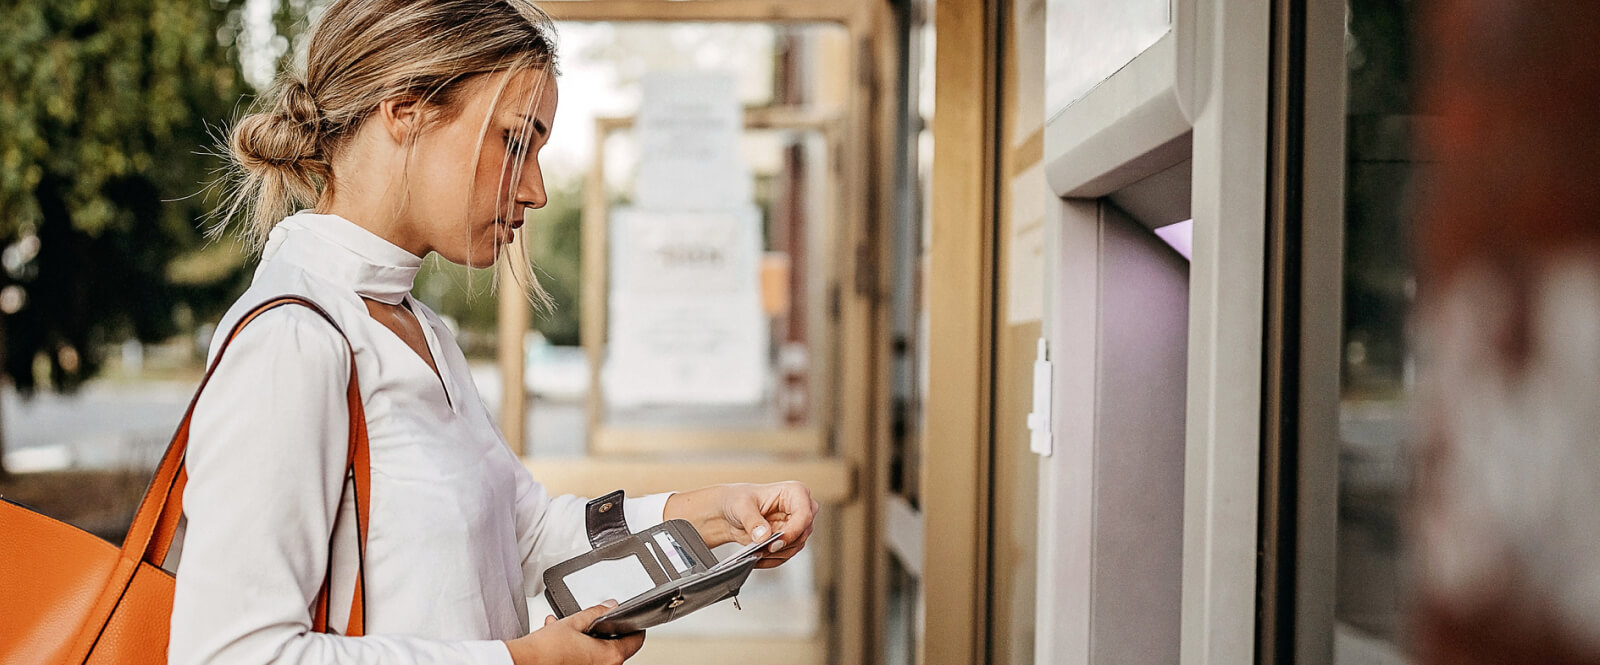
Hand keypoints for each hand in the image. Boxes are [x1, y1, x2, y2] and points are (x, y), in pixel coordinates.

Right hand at [504, 601, 644, 664]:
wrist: (525, 662)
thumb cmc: (546, 650)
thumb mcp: (574, 622)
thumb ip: (596, 612)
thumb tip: (610, 606)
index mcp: (610, 656)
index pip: (636, 640)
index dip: (635, 626)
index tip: (632, 620)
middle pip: (616, 647)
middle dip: (604, 631)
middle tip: (595, 621)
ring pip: (598, 653)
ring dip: (587, 639)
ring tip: (571, 627)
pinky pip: (585, 660)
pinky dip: (577, 649)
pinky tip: (562, 637)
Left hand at [665, 482, 818, 568]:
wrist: (717, 512)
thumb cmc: (728, 500)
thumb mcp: (739, 506)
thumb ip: (754, 521)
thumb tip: (765, 534)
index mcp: (793, 492)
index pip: (806, 513)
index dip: (794, 529)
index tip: (775, 540)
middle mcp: (797, 507)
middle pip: (804, 532)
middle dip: (783, 544)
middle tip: (762, 549)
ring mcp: (792, 525)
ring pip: (797, 547)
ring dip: (777, 554)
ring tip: (756, 552)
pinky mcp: (783, 539)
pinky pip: (786, 555)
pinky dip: (772, 559)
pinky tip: (757, 557)